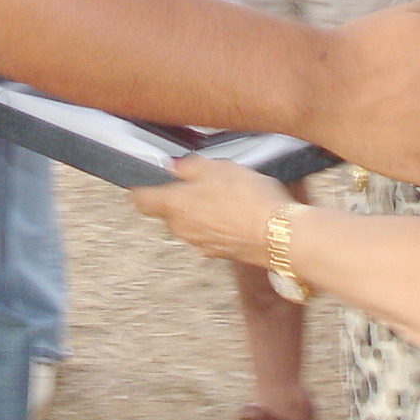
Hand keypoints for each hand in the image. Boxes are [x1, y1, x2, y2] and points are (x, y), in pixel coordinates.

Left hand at [131, 158, 286, 263]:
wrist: (280, 235)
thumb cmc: (247, 198)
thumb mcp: (217, 168)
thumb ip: (189, 167)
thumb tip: (175, 167)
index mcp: (174, 206)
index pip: (141, 200)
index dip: (139, 188)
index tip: (143, 181)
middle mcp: (182, 229)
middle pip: (168, 212)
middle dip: (179, 197)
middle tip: (199, 180)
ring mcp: (201, 244)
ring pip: (191, 223)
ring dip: (201, 210)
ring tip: (226, 194)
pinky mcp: (221, 252)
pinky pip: (211, 234)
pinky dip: (218, 224)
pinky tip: (239, 212)